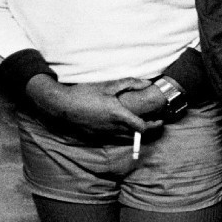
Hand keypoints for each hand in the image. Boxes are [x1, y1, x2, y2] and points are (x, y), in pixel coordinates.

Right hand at [27, 75, 159, 135]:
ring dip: (135, 134)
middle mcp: (112, 127)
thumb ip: (130, 83)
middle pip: (136, 135)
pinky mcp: (95, 135)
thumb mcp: (108, 85)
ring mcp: (103, 133)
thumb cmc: (85, 93)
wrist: (61, 105)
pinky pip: (113, 138)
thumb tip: (147, 83)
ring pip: (125, 138)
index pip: (141, 127)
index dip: (153, 125)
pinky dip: (122, 134)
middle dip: (149, 130)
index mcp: (118, 115)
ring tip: (141, 125)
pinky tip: (122, 126)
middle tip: (156, 123)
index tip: (160, 119)